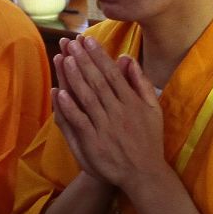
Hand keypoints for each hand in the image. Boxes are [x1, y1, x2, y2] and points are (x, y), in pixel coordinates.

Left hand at [52, 37, 167, 192]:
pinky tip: (59, 92)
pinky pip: (80, 121)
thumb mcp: (153, 108)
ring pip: (88, 97)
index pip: (112, 73)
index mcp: (132, 101)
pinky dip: (70, 107)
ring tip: (64, 58)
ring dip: (75, 77)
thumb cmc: (148, 139)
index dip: (98, 56)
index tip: (87, 40)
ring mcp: (106, 126)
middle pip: (98, 81)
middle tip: (71, 42)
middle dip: (83, 60)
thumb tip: (126, 58)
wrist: (144, 173)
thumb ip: (140, 82)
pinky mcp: (95, 142)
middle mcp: (119, 111)